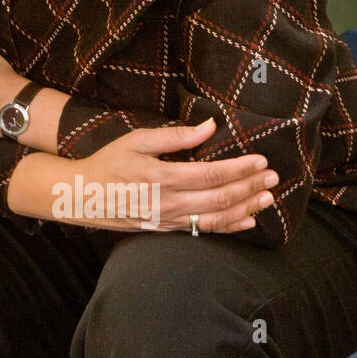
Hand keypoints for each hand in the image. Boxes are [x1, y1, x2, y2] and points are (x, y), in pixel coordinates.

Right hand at [70, 118, 278, 233]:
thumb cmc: (109, 162)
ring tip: (267, 198)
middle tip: (273, 177)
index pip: (211, 174)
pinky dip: (228, 227)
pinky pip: (202, 231)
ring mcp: (167, 220)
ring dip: (245, 208)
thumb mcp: (136, 140)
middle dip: (249, 187)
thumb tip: (210, 126)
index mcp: (162, 176)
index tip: (261, 160)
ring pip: (215, 218)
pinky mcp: (166, 229)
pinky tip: (247, 220)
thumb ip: (175, 135)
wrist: (83, 195)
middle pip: (219, 198)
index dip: (239, 168)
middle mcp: (168, 202)